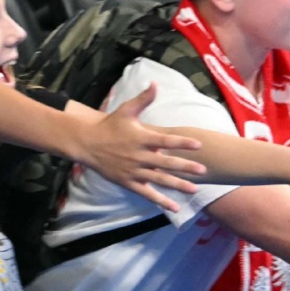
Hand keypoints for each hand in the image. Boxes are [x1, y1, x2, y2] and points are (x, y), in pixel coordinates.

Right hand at [77, 83, 206, 210]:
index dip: (182, 143)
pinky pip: (147, 193)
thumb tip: (155, 83)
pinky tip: (175, 208)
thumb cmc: (110, 125)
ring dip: (177, 185)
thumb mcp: (126, 110)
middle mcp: (138, 156)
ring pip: (158, 180)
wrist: (86, 143)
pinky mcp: (128, 182)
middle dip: (184, 167)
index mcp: (141, 138)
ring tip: (194, 190)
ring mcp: (133, 171)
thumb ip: (144, 99)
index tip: (198, 144)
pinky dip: (160, 201)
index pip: (165, 140)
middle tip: (203, 170)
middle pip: (165, 163)